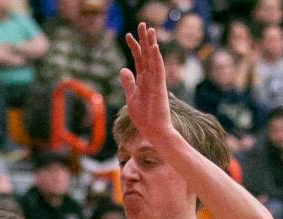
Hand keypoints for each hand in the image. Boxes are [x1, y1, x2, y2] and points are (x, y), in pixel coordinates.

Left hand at [119, 23, 172, 145]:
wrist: (153, 132)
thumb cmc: (144, 117)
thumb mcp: (131, 97)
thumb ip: (128, 82)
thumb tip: (123, 69)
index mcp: (143, 80)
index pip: (139, 59)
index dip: (134, 47)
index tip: (128, 35)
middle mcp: (151, 78)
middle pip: (147, 55)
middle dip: (144, 40)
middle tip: (142, 24)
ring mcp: (156, 82)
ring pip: (154, 59)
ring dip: (152, 44)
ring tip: (150, 29)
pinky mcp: (160, 88)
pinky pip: (159, 70)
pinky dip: (157, 59)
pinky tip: (154, 48)